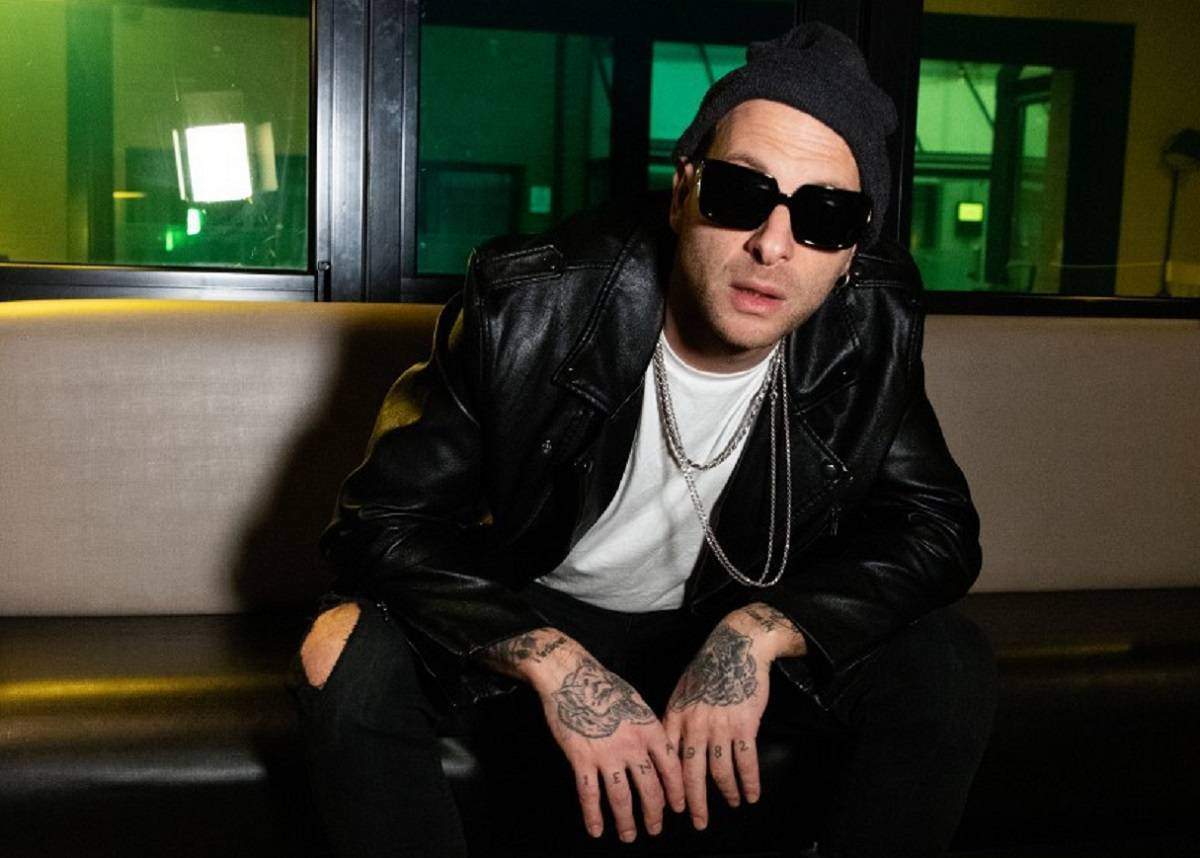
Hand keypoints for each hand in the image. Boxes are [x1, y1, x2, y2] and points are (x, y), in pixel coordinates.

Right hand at [482, 630, 684, 841]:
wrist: (570, 675)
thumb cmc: (604, 686)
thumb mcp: (637, 703)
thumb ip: (648, 729)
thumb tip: (659, 753)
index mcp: (649, 729)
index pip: (670, 768)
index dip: (675, 792)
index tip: (678, 808)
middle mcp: (631, 744)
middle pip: (649, 788)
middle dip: (654, 813)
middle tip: (655, 829)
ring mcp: (606, 753)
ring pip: (621, 797)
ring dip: (626, 821)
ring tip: (629, 836)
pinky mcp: (581, 758)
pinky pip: (589, 794)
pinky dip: (593, 815)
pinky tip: (596, 830)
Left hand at [662, 604, 804, 829]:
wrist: (735, 648)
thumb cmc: (707, 668)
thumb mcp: (681, 691)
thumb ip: (675, 718)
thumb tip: (668, 745)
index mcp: (675, 717)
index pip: (667, 760)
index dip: (668, 786)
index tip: (671, 806)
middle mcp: (694, 725)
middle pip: (691, 774)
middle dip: (694, 802)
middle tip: (697, 822)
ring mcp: (718, 726)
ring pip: (719, 771)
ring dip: (727, 792)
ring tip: (732, 803)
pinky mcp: (743, 725)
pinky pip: (745, 761)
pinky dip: (749, 781)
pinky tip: (752, 794)